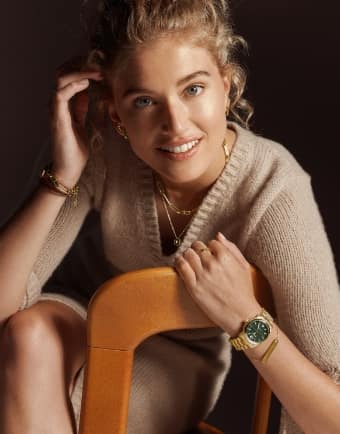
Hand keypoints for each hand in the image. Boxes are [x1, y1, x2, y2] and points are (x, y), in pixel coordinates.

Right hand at [49, 67, 102, 186]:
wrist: (69, 168)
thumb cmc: (75, 149)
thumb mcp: (81, 123)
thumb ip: (80, 107)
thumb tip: (86, 92)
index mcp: (63, 102)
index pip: (68, 75)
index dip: (82, 66)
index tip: (101, 64)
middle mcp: (56, 102)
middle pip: (63, 71)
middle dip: (81, 63)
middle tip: (100, 62)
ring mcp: (55, 108)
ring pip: (60, 78)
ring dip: (79, 71)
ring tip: (97, 70)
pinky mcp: (57, 117)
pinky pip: (60, 93)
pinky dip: (73, 85)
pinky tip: (87, 82)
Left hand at [174, 232, 261, 335]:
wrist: (241, 315)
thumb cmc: (244, 291)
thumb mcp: (244, 266)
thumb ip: (231, 248)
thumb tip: (218, 235)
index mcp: (226, 257)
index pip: (212, 242)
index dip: (211, 247)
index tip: (211, 253)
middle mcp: (212, 264)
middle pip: (198, 247)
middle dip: (198, 249)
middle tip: (198, 255)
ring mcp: (202, 275)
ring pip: (188, 254)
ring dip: (187, 254)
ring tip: (189, 259)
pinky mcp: (193, 287)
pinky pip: (181, 267)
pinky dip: (179, 262)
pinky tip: (180, 263)